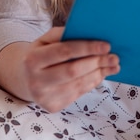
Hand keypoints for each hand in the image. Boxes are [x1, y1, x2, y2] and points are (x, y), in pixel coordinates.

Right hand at [0, 27, 119, 111]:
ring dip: (99, 74)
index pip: (64, 52)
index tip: (106, 45)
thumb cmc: (42, 52)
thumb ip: (63, 34)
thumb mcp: (45, 39)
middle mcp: (36, 80)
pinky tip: (102, 74)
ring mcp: (44, 97)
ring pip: (78, 84)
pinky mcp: (53, 107)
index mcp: (33, 59)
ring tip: (113, 65)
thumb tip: (88, 32)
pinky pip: (78, 94)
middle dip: (96, 62)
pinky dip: (92, 82)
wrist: (25, 78)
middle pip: (72, 71)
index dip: (87, 48)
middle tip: (114, 56)